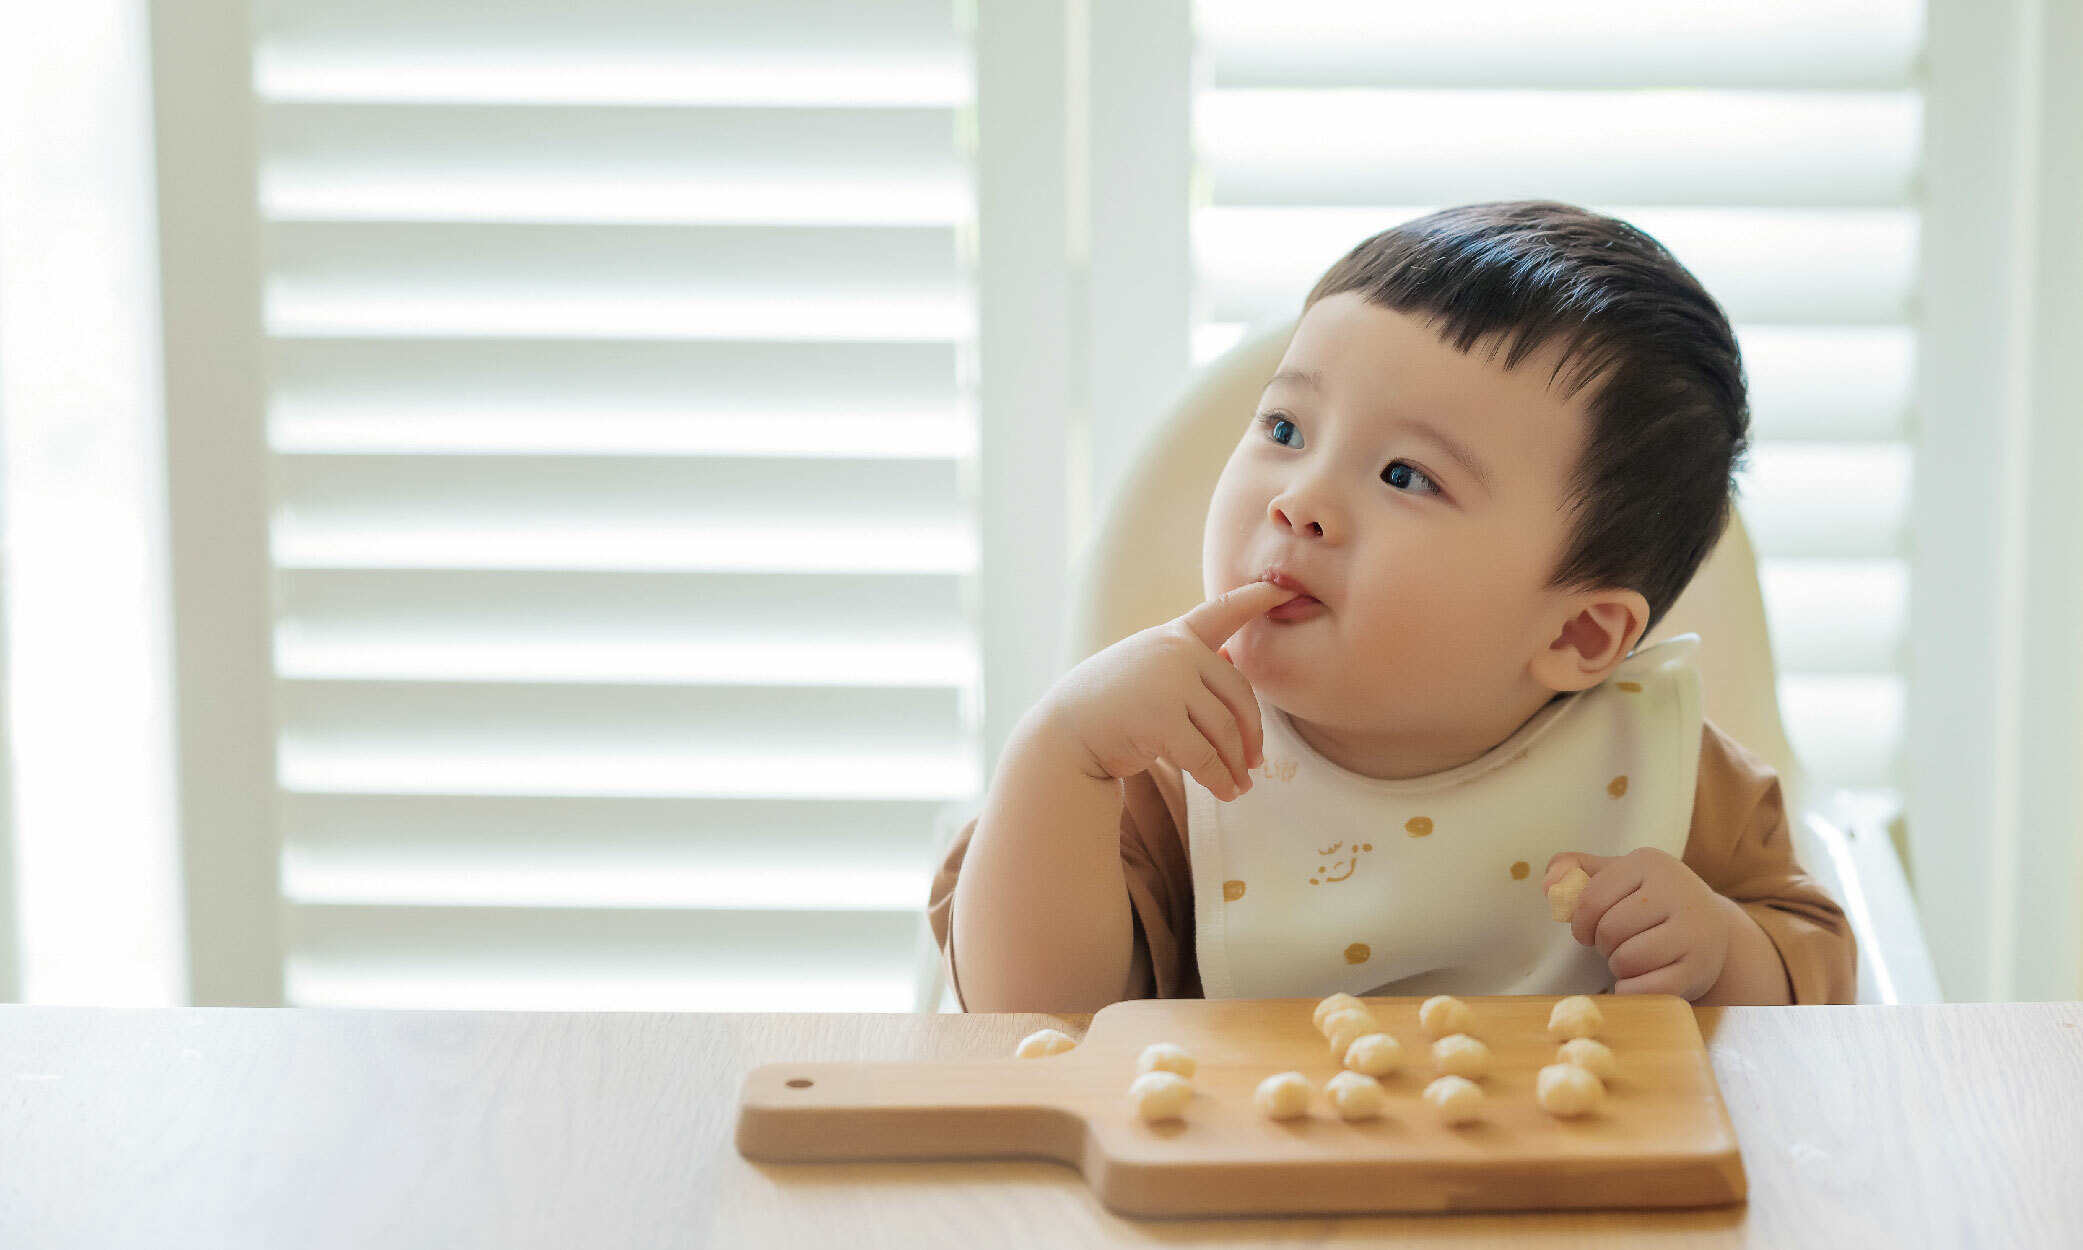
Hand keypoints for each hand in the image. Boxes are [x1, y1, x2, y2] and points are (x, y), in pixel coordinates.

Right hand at [1045, 579, 1298, 801]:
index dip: (1258, 596)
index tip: (1287, 586)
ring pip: (1224, 731)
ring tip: (1239, 786)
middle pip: (1238, 695)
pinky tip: (1226, 793)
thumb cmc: (1110, 705)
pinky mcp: (1161, 718)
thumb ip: (1191, 665)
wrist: (1064, 733)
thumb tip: (1234, 660)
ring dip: (1235, 765)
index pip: (1223, 610)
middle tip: (1255, 762)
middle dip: (1251, 734)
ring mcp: (1169, 682)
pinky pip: (1205, 756)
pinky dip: (1219, 779)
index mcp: (1175, 636)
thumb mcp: (1151, 671)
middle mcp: (1175, 651)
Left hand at [1543, 848, 1730, 998]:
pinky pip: (1647, 989)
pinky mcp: (1699, 968)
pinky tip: (1640, 981)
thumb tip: (1547, 888)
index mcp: (1649, 863)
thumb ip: (1572, 869)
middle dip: (1603, 944)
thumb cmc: (1649, 900)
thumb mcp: (1615, 874)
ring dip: (1618, 967)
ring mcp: (1693, 932)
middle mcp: (1677, 892)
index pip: (1591, 899)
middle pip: (1609, 930)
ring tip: (1631, 958)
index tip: (1589, 929)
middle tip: (1616, 944)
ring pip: (1627, 960)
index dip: (1580, 922)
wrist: (1710, 929)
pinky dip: (1632, 991)